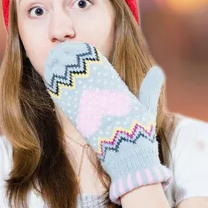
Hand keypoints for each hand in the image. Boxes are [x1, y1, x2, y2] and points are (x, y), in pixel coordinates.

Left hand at [43, 42, 170, 202]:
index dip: (92, 59)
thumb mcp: (147, 109)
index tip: (83, 49)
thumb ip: (149, 89)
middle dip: (74, 62)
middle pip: (85, 74)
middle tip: (64, 51)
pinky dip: (58, 90)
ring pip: (74, 85)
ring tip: (54, 61)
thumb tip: (157, 71)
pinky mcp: (80, 120)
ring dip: (63, 72)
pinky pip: (67, 101)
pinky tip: (51, 81)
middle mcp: (104, 98)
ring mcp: (91, 108)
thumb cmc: (139, 136)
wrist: (128, 157)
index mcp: (120, 93)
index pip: (103, 70)